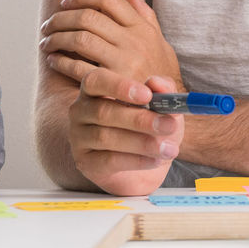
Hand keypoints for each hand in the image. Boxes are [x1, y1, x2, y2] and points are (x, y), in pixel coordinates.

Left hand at [39, 0, 180, 92]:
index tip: (66, 2)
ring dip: (57, 37)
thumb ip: (144, 15)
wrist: (168, 110)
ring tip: (46, 41)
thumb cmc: (161, 74)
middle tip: (49, 24)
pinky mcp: (111, 84)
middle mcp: (133, 42)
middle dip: (62, 17)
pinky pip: (78, 67)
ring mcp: (123, 63)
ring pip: (80, 38)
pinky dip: (61, 61)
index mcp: (142, 28)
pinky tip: (53, 60)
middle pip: (88, 17)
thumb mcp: (160, 42)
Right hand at [66, 72, 184, 196]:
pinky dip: (135, 160)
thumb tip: (156, 82)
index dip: (119, 86)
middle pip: (103, 112)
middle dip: (139, 120)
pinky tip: (156, 161)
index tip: (147, 95)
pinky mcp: (85, 163)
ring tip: (169, 149)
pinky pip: (108, 160)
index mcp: (95, 89)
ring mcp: (79, 138)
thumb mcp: (163, 108)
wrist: (145, 166)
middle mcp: (81, 111)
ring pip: (105, 138)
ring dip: (142, 143)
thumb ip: (163, 91)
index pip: (96, 81)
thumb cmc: (150, 128)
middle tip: (169, 125)